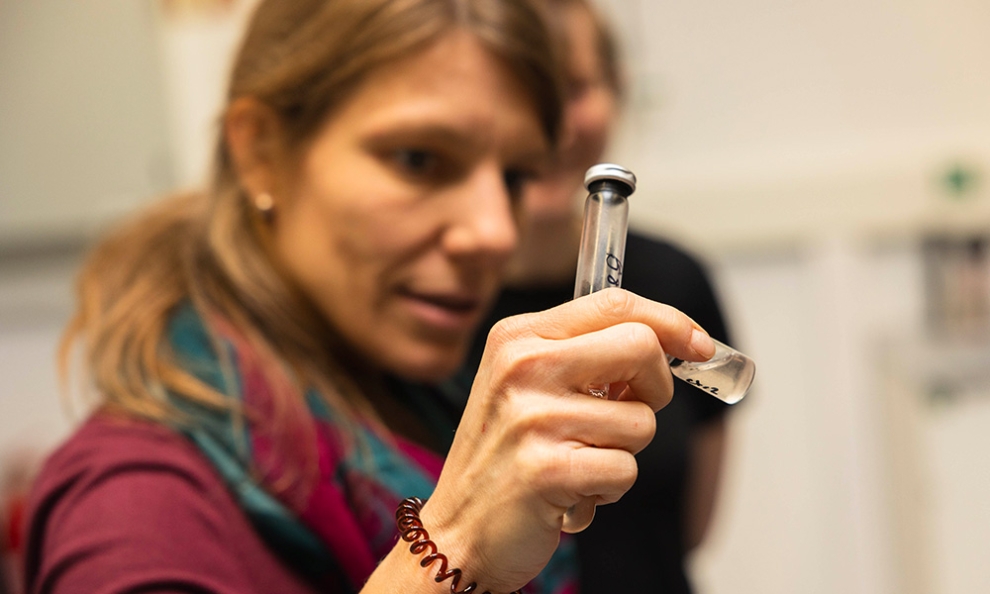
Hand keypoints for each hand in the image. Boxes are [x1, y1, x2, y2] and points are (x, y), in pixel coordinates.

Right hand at [420, 288, 715, 591]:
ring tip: (577, 461)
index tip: (699, 346)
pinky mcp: (547, 468)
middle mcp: (522, 367)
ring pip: (641, 421)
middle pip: (641, 347)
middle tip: (626, 412)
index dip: (671, 322)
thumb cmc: (505, 455)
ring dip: (622, 451)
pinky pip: (625, 470)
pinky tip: (571, 492)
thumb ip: (586, 353)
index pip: (615, 303)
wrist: (457, 529)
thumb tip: (675, 340)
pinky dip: (609, 489)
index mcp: (519, 336)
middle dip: (655, 387)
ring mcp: (532, 417)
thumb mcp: (528, 383)